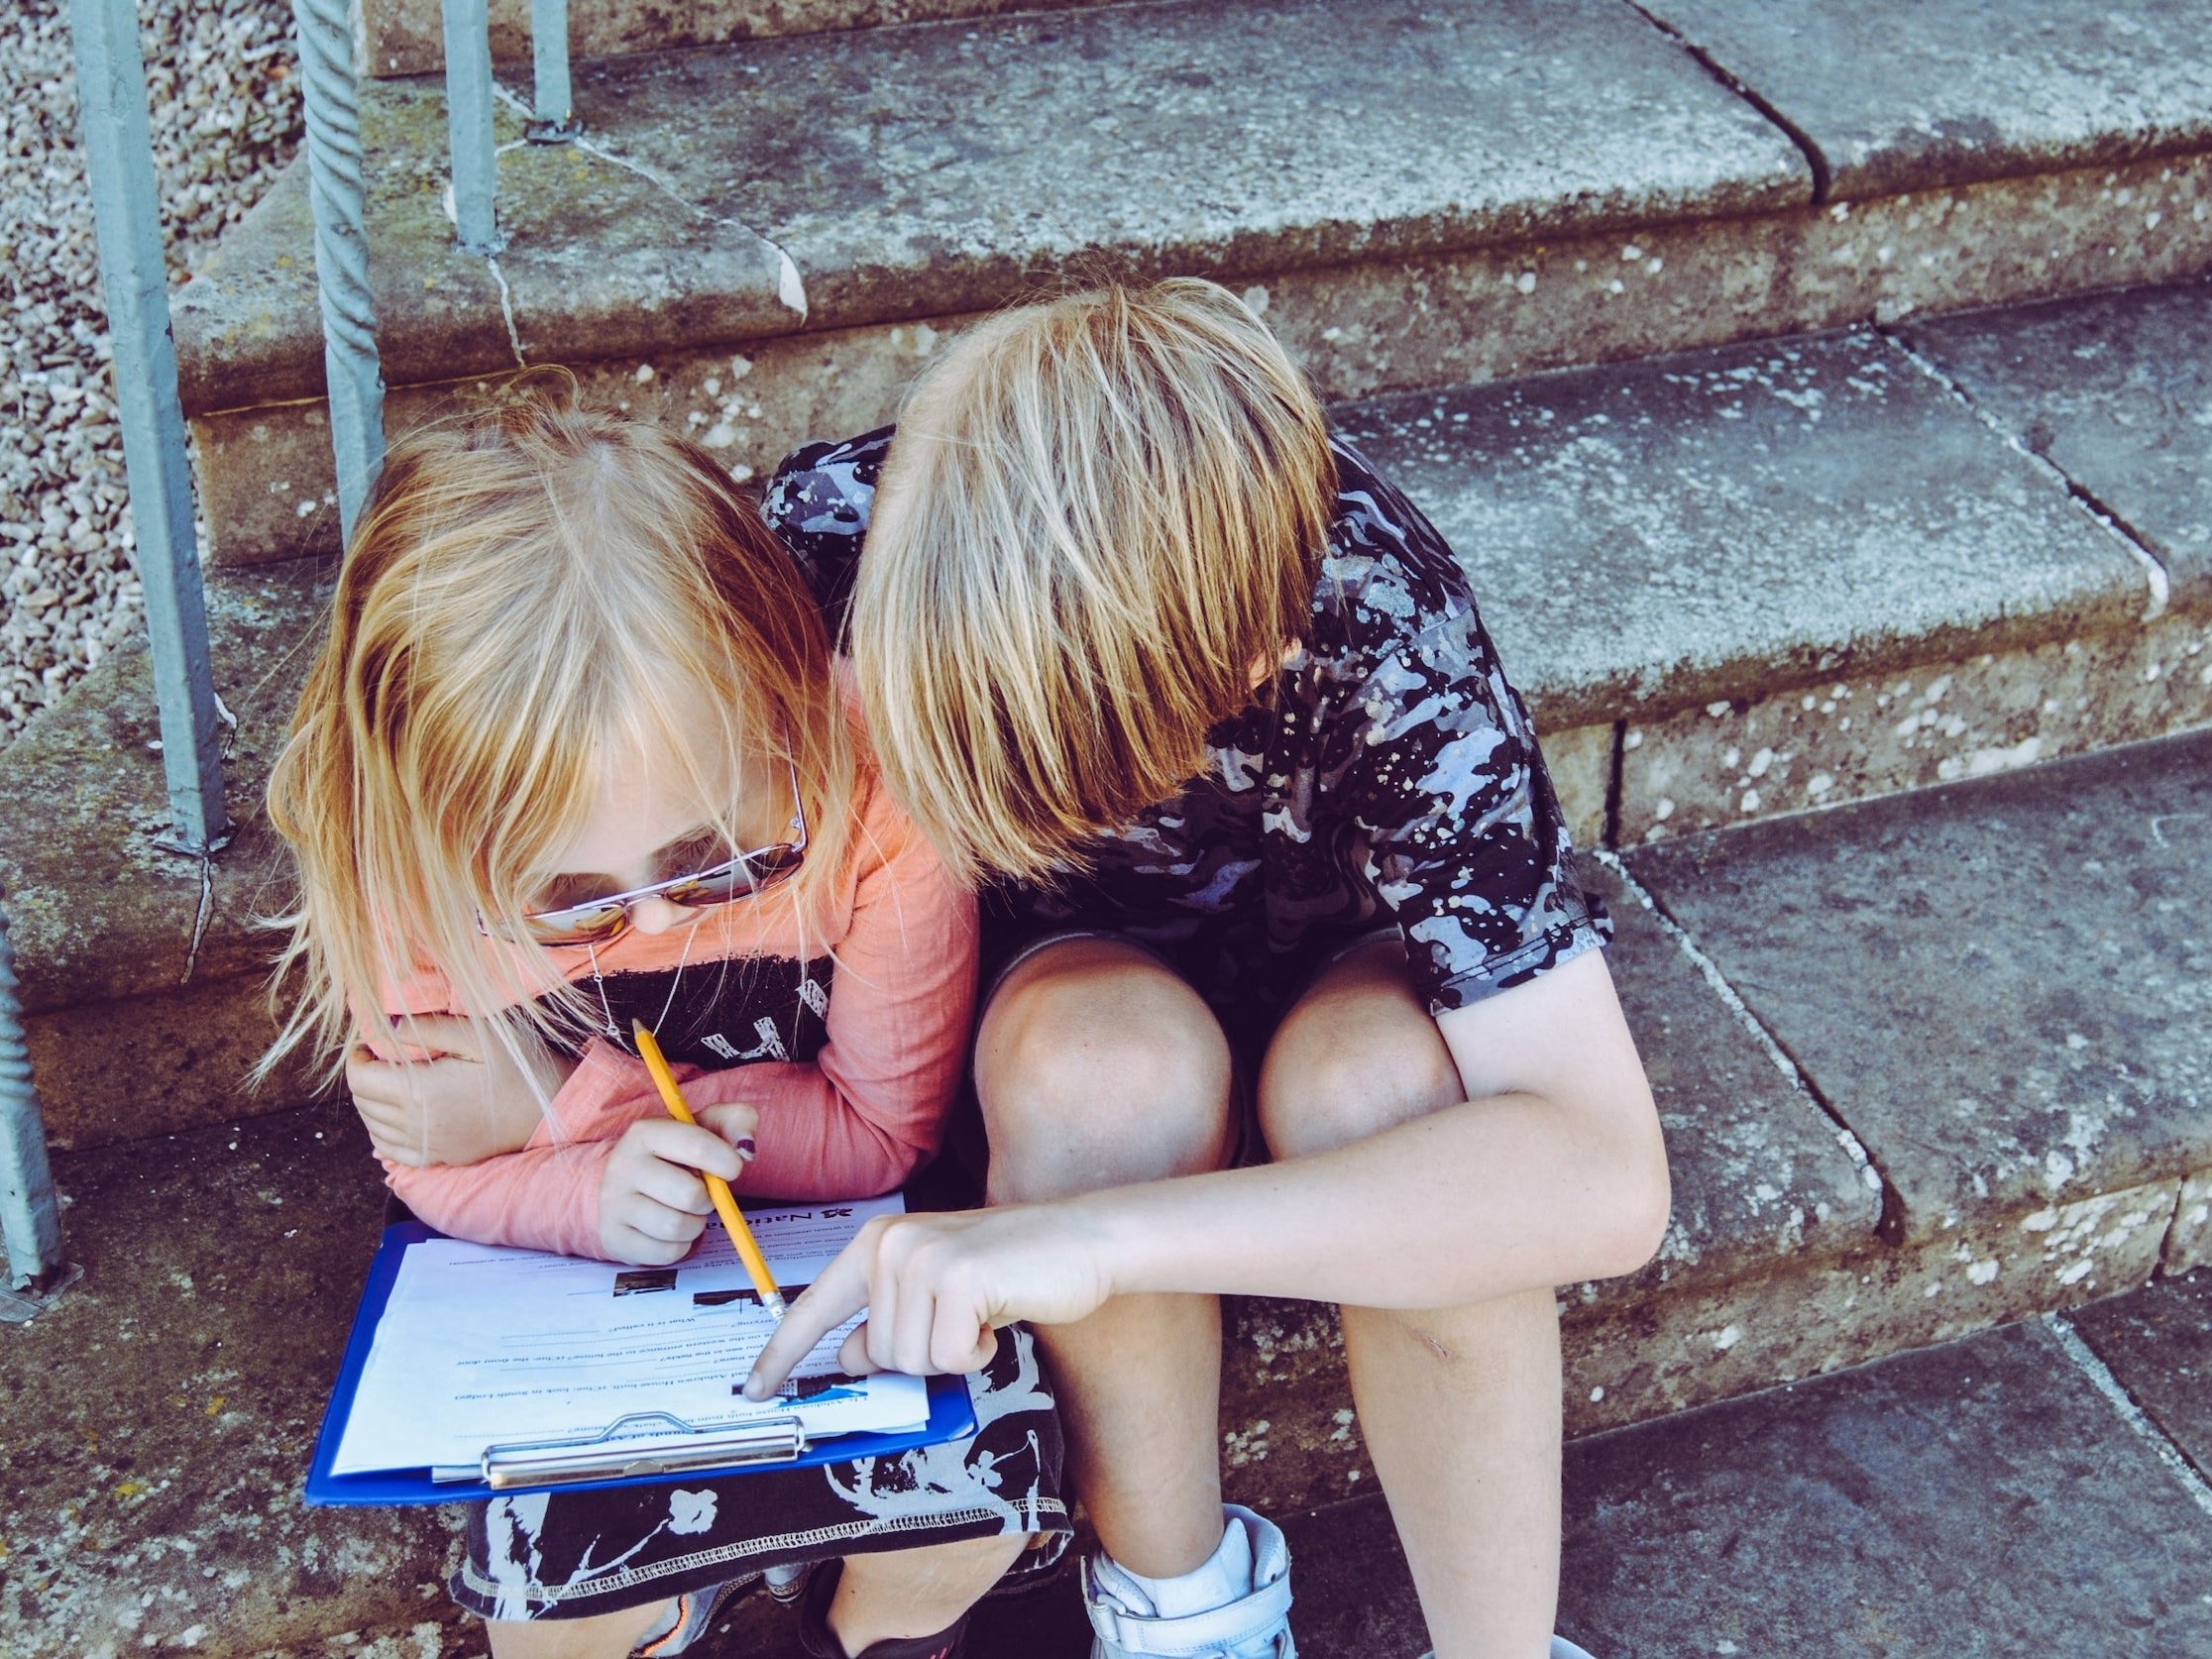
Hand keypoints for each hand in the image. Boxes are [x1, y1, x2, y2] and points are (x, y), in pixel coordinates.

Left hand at [349, 1015, 578, 1166]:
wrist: (552, 1108)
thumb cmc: (517, 1066)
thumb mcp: (477, 1034)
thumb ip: (428, 1027)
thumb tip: (383, 1026)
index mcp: (420, 1092)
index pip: (360, 1078)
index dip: (357, 1057)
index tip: (369, 1043)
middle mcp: (417, 1125)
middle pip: (363, 1102)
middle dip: (364, 1077)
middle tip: (380, 1057)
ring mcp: (428, 1147)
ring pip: (373, 1127)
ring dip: (372, 1103)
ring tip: (390, 1081)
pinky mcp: (440, 1158)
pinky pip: (391, 1151)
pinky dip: (383, 1133)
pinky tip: (397, 1115)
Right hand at [596, 1104, 759, 1264]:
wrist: (629, 1184)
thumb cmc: (677, 1154)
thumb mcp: (707, 1126)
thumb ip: (737, 1122)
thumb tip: (745, 1151)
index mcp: (645, 1132)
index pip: (697, 1146)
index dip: (727, 1161)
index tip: (733, 1168)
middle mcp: (622, 1165)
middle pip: (690, 1195)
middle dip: (708, 1199)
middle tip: (702, 1194)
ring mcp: (613, 1204)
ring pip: (677, 1228)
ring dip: (695, 1224)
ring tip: (686, 1211)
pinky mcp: (615, 1239)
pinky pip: (666, 1253)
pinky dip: (681, 1245)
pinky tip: (671, 1230)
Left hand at [741, 1202, 1117, 1397]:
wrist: (1081, 1238)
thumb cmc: (1012, 1269)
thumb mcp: (936, 1295)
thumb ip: (887, 1321)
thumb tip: (845, 1358)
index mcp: (877, 1243)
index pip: (815, 1307)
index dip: (782, 1354)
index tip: (754, 1389)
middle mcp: (890, 1244)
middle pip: (876, 1354)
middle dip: (924, 1356)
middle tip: (962, 1322)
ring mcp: (921, 1258)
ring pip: (909, 1362)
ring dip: (953, 1354)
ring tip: (981, 1314)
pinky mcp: (958, 1279)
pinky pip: (950, 1358)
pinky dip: (979, 1353)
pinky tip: (997, 1316)